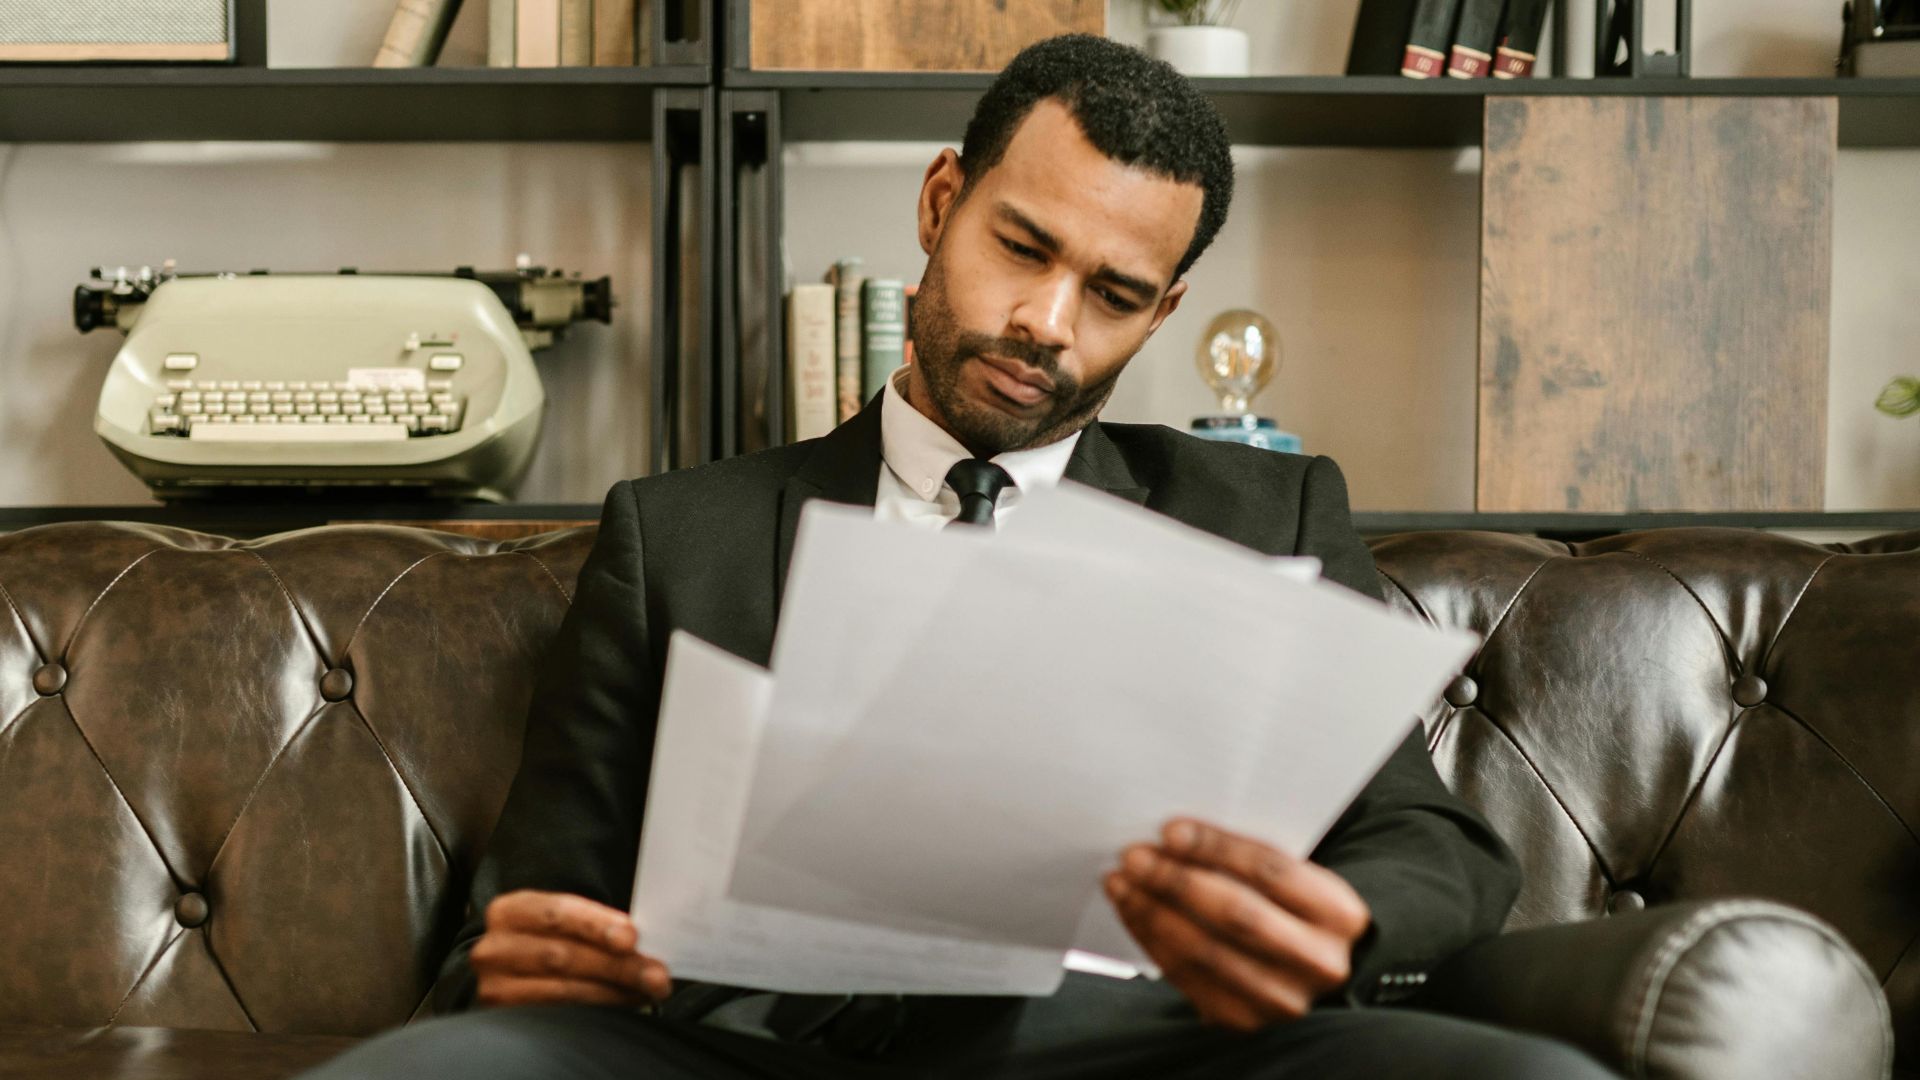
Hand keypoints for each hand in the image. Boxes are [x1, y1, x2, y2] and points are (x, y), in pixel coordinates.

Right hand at [470, 890, 672, 1008]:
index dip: (596, 924)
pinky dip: (597, 1007)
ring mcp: (495, 985)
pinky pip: (558, 1013)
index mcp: (511, 910)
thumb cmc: (546, 940)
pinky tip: (623, 1001)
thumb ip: (592, 924)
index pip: (557, 913)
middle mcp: (496, 946)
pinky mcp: (503, 1016)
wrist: (507, 970)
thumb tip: (642, 940)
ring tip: (648, 990)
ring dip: (614, 991)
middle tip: (656, 974)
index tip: (631, 937)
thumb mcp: (560, 921)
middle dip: (617, 965)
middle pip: (563, 955)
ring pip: (563, 989)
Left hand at [1105, 818, 1370, 1031]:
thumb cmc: (1292, 906)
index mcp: (1339, 913)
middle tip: (1135, 856)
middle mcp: (1319, 962)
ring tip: (1122, 881)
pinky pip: (1185, 976)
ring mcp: (1281, 998)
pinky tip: (1133, 910)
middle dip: (1176, 881)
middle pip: (1236, 914)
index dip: (1216, 848)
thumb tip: (1176, 835)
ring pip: (1204, 950)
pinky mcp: (1243, 1019)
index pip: (1271, 871)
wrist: (1309, 967)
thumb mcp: (1296, 878)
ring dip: (1152, 911)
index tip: (1170, 830)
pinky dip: (1151, 939)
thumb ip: (1250, 858)